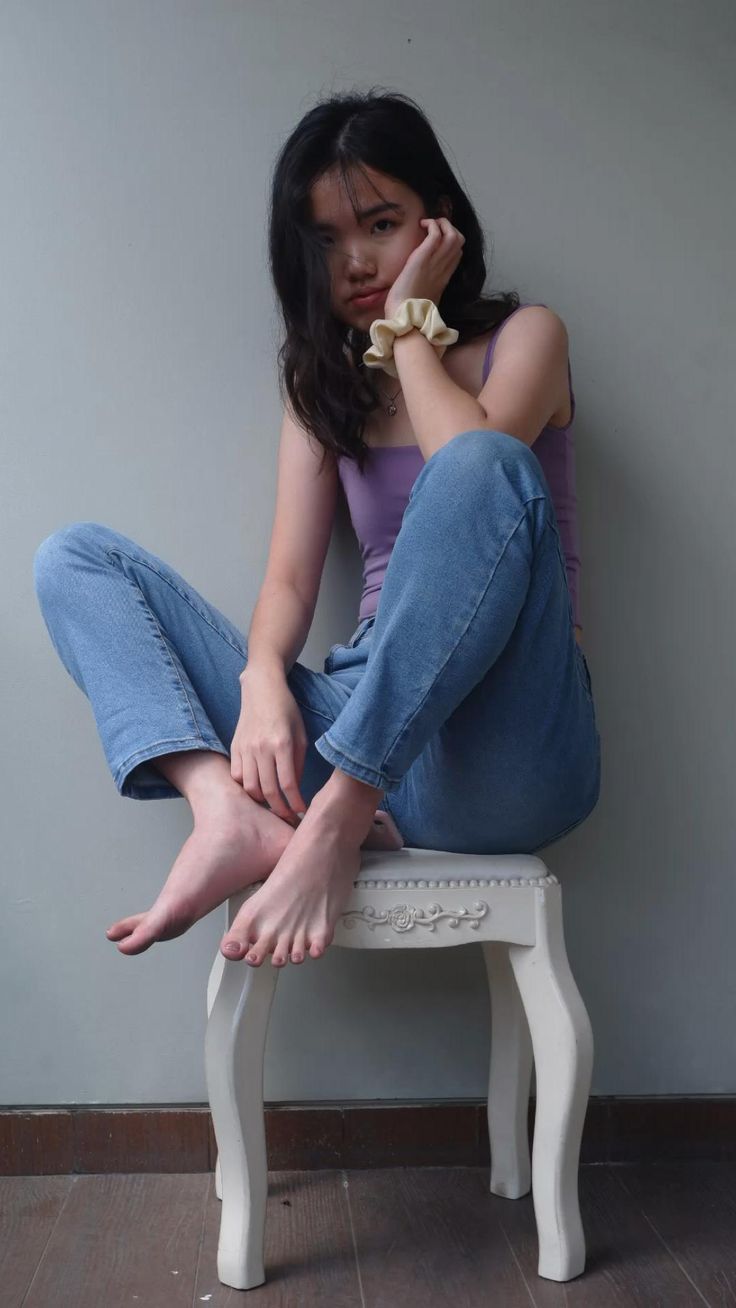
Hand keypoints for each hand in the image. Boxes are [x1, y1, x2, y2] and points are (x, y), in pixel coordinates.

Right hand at [231, 667, 308, 824]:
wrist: (261, 689)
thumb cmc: (286, 710)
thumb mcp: (301, 734)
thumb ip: (298, 762)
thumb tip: (295, 789)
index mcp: (282, 744)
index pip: (288, 784)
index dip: (295, 803)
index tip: (301, 812)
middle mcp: (262, 748)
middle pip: (268, 791)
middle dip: (280, 809)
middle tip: (288, 816)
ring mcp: (245, 748)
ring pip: (250, 787)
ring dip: (262, 801)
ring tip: (273, 804)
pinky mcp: (234, 748)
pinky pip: (237, 777)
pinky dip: (246, 787)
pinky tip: (257, 788)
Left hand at [383, 216, 464, 319]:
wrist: (404, 315)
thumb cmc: (409, 311)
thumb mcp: (424, 299)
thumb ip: (427, 289)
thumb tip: (420, 287)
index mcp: (444, 278)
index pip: (458, 253)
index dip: (450, 242)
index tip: (436, 240)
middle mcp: (443, 268)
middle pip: (460, 241)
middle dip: (449, 228)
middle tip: (433, 228)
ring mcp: (435, 262)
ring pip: (454, 234)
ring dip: (443, 223)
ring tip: (429, 224)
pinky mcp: (423, 257)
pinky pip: (436, 233)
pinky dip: (432, 224)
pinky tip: (422, 225)